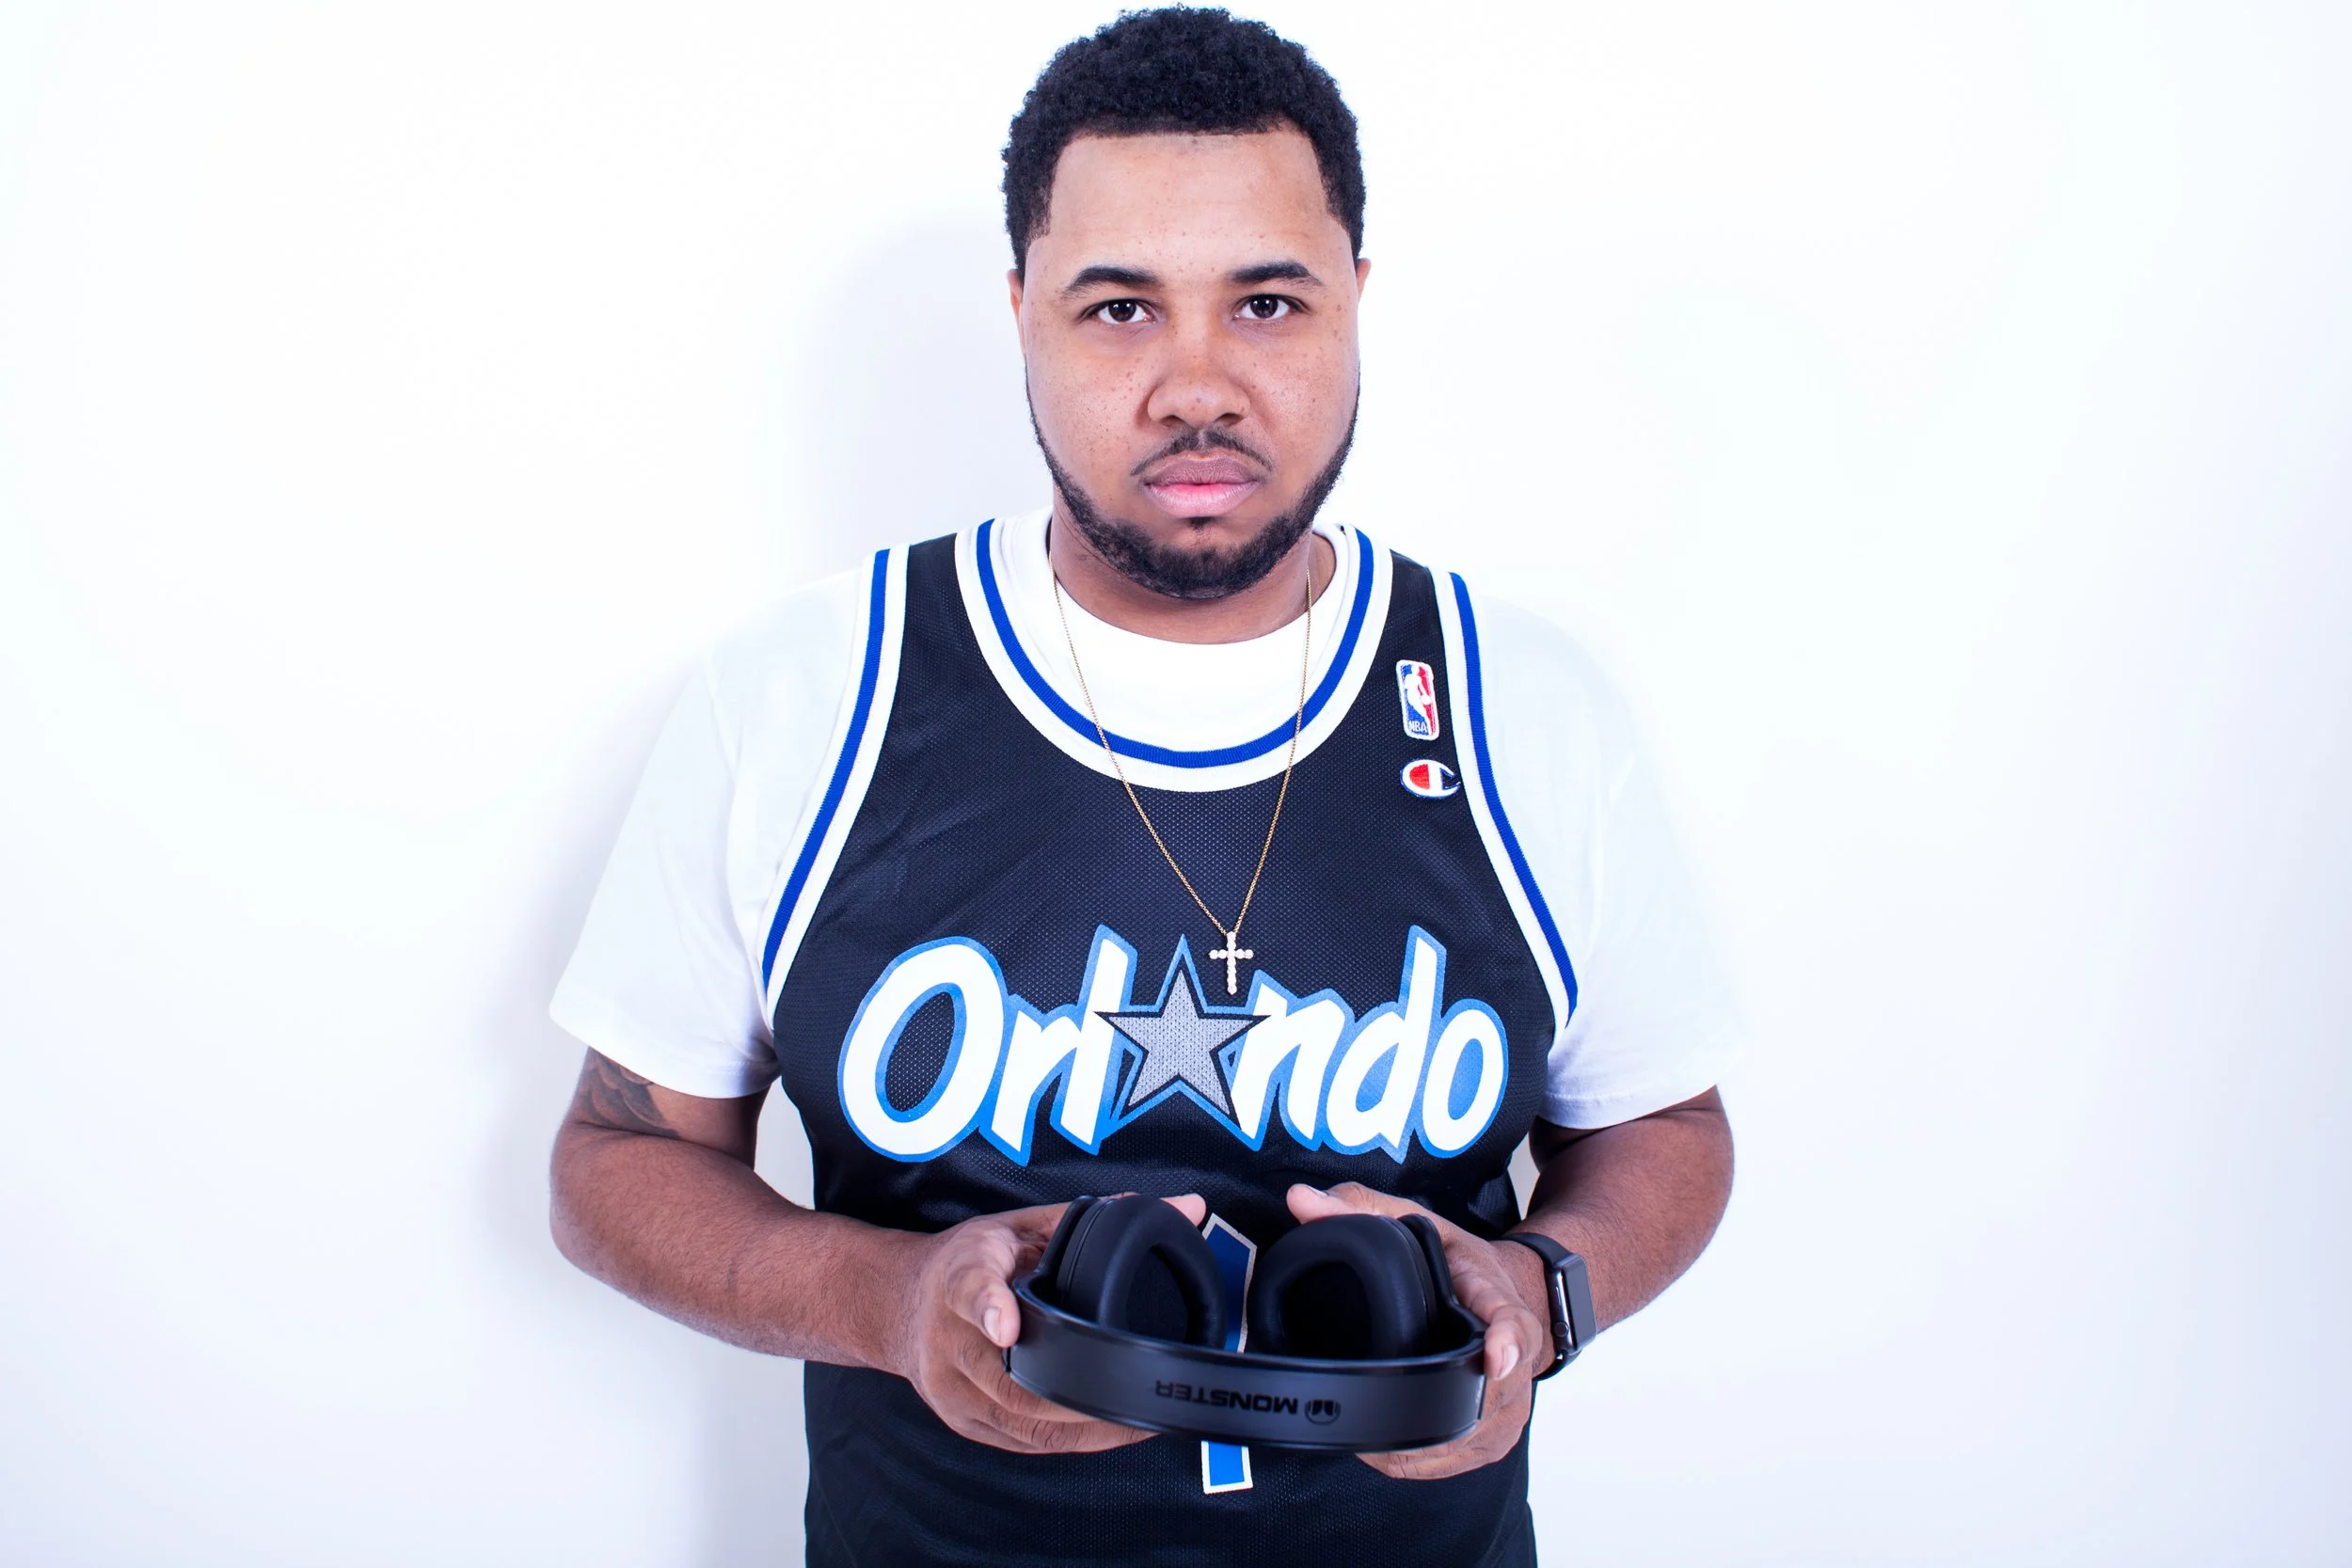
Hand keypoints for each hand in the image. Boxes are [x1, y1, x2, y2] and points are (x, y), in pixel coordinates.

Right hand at [886, 1192, 1207, 1453]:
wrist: (898, 1304)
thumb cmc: (971, 1261)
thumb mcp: (1025, 1222)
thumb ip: (1104, 1215)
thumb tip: (1191, 1208)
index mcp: (962, 1272)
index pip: (970, 1289)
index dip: (989, 1308)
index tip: (1005, 1325)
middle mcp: (948, 1335)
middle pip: (1008, 1379)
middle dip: (1079, 1395)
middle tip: (1139, 1395)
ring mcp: (949, 1386)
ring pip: (1019, 1421)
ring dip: (1082, 1427)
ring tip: (1138, 1421)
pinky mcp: (960, 1420)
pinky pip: (1018, 1442)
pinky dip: (1065, 1441)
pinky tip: (1103, 1431)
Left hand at [1285, 1182, 1549, 1480]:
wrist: (1515, 1293)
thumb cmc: (1460, 1263)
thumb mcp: (1413, 1220)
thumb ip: (1357, 1208)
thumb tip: (1301, 1201)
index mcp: (1495, 1297)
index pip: (1513, 1320)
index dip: (1506, 1340)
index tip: (1495, 1357)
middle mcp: (1514, 1357)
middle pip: (1486, 1396)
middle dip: (1426, 1407)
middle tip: (1368, 1406)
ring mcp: (1513, 1403)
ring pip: (1471, 1438)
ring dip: (1419, 1443)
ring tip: (1370, 1428)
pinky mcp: (1501, 1436)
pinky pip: (1464, 1460)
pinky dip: (1425, 1461)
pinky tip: (1391, 1448)